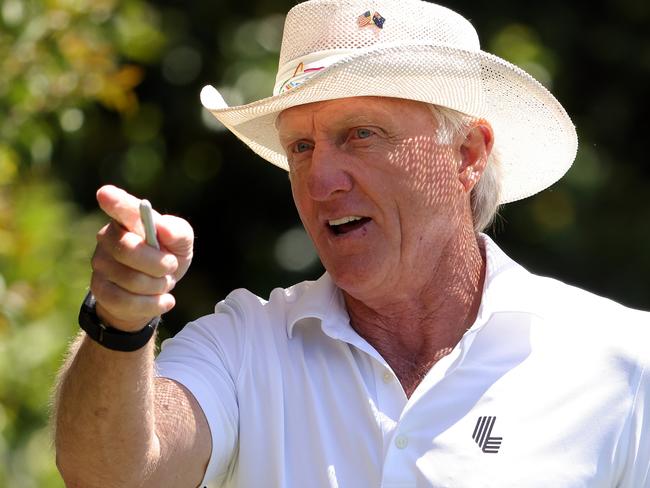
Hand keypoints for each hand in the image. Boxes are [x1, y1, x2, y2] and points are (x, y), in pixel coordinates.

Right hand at [90, 185, 193, 331]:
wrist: (154, 292)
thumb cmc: (167, 257)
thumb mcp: (181, 244)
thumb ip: (178, 232)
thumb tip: (163, 229)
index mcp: (128, 219)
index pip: (120, 207)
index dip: (114, 202)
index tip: (106, 195)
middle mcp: (108, 237)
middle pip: (129, 251)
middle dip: (160, 265)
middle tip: (171, 267)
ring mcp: (100, 264)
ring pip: (132, 280)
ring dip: (158, 286)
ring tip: (164, 283)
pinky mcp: (99, 290)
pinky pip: (127, 301)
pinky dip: (153, 304)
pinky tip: (165, 301)